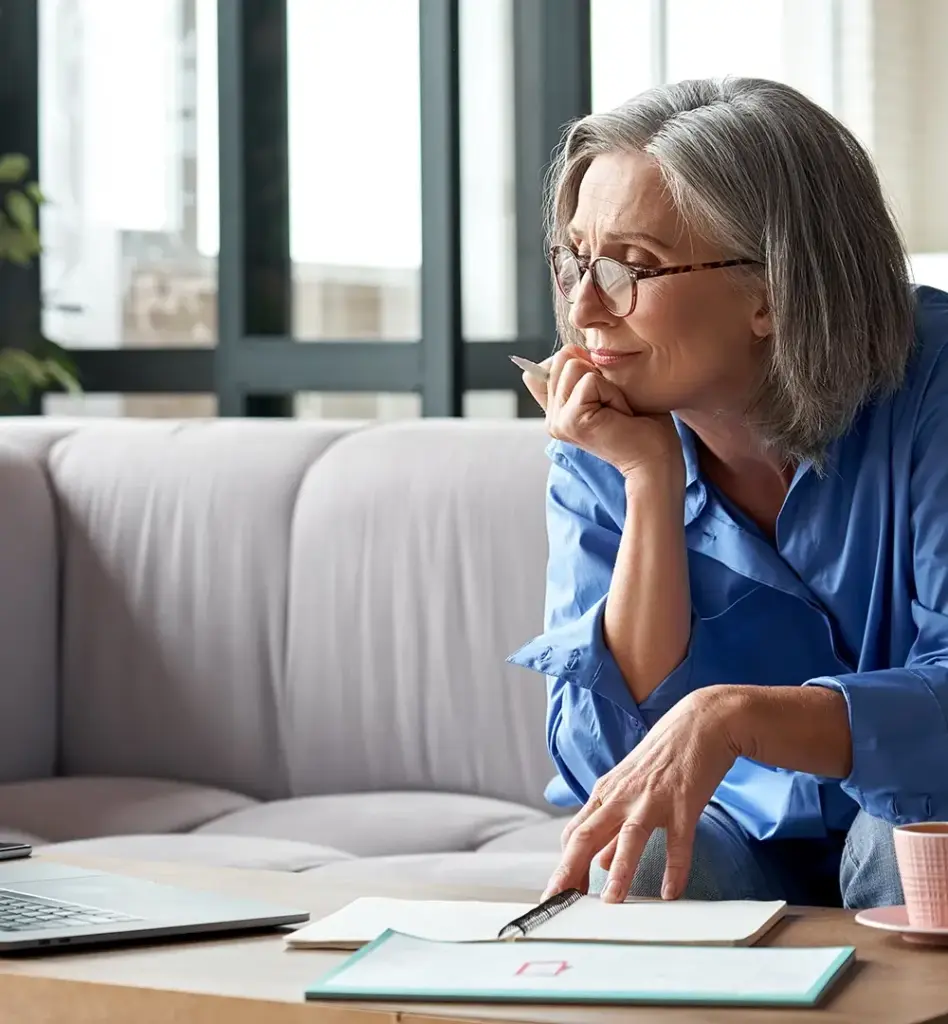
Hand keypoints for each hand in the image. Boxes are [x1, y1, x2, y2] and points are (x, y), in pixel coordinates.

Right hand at [520, 344, 682, 479]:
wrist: (656, 459)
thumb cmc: (641, 425)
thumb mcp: (609, 390)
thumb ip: (582, 374)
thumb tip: (568, 350)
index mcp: (556, 412)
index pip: (548, 366)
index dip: (580, 366)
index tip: (602, 395)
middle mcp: (552, 418)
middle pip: (562, 358)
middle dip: (596, 373)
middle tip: (613, 404)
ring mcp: (557, 421)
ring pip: (573, 365)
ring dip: (606, 383)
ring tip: (617, 409)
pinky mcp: (571, 421)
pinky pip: (590, 380)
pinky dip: (612, 393)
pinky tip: (620, 415)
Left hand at [542, 687, 742, 902]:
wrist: (700, 722)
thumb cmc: (663, 756)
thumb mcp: (629, 787)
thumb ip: (612, 825)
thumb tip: (598, 862)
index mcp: (606, 793)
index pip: (574, 833)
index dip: (564, 865)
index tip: (557, 894)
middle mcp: (623, 796)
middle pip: (587, 835)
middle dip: (570, 870)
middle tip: (558, 901)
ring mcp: (653, 799)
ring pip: (629, 837)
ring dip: (619, 871)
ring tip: (611, 902)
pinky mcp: (684, 802)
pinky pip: (678, 841)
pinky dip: (675, 868)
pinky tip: (670, 892)